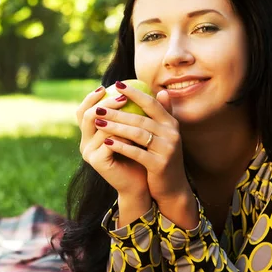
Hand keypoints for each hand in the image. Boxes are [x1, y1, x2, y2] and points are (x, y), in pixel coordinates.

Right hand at [76, 85, 149, 198]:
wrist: (141, 184)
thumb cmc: (141, 156)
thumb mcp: (139, 131)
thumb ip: (143, 112)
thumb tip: (157, 89)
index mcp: (90, 134)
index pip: (84, 110)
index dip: (92, 97)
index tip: (109, 86)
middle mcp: (85, 142)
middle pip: (86, 115)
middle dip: (105, 103)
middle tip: (122, 97)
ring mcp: (89, 152)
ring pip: (99, 127)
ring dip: (116, 118)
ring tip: (132, 111)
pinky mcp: (96, 161)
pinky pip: (108, 142)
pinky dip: (121, 134)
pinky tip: (134, 131)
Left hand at [92, 82, 191, 203]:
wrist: (172, 187)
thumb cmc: (161, 157)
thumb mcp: (165, 135)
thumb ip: (162, 114)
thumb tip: (160, 91)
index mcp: (171, 123)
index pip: (151, 103)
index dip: (134, 93)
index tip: (117, 84)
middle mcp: (172, 134)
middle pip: (141, 118)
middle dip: (117, 112)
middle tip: (99, 107)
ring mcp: (167, 149)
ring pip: (137, 134)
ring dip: (116, 127)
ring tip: (98, 122)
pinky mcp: (160, 164)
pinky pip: (137, 152)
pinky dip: (121, 146)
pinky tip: (107, 141)